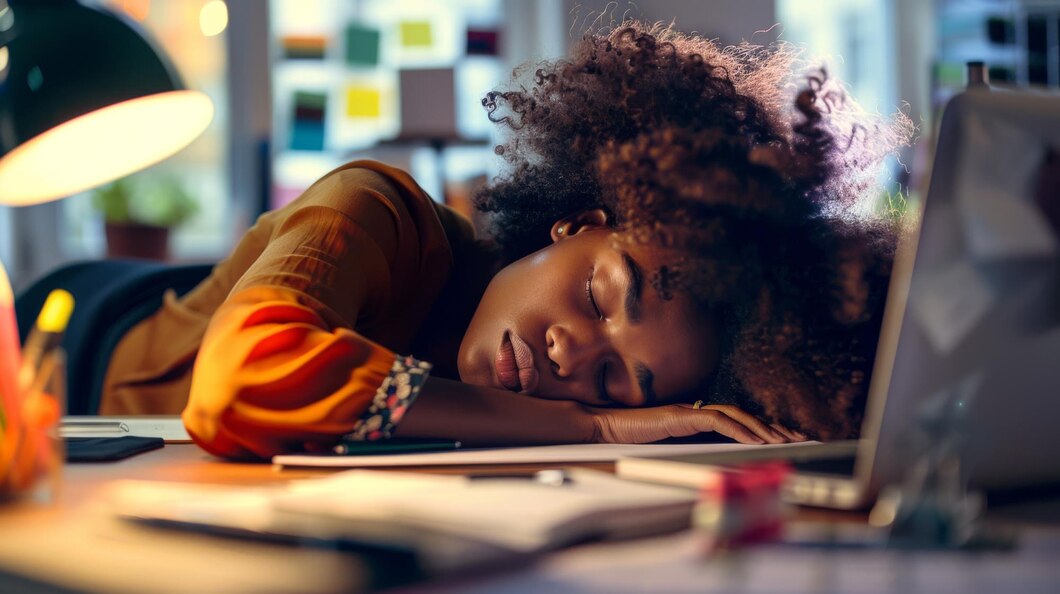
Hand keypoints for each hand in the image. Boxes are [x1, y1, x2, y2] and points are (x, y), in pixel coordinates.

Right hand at [589, 403, 807, 444]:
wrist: (604, 429)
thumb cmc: (630, 441)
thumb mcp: (668, 450)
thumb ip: (691, 451)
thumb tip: (718, 463)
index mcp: (695, 420)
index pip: (736, 421)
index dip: (762, 428)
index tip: (786, 438)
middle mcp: (695, 411)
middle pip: (743, 415)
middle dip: (772, 426)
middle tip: (798, 437)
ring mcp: (688, 411)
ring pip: (734, 414)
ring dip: (760, 427)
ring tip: (781, 440)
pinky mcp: (680, 416)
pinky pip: (716, 420)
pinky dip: (738, 429)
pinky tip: (754, 439)